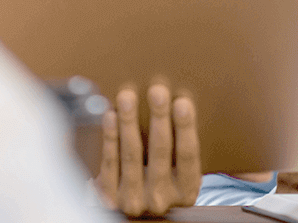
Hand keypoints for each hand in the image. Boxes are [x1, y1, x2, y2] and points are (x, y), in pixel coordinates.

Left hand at [95, 84, 200, 216]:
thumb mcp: (178, 173)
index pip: (188, 156)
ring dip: (129, 122)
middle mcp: (161, 199)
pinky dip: (110, 137)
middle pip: (160, 152)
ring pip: (132, 155)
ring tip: (127, 97)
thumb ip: (179, 148)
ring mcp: (134, 200)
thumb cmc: (159, 179)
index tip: (182, 102)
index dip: (185, 128)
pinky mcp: (109, 197)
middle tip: (157, 91)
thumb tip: (177, 100)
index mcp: (185, 192)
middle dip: (159, 118)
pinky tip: (110, 116)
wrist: (132, 207)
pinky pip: (110, 162)